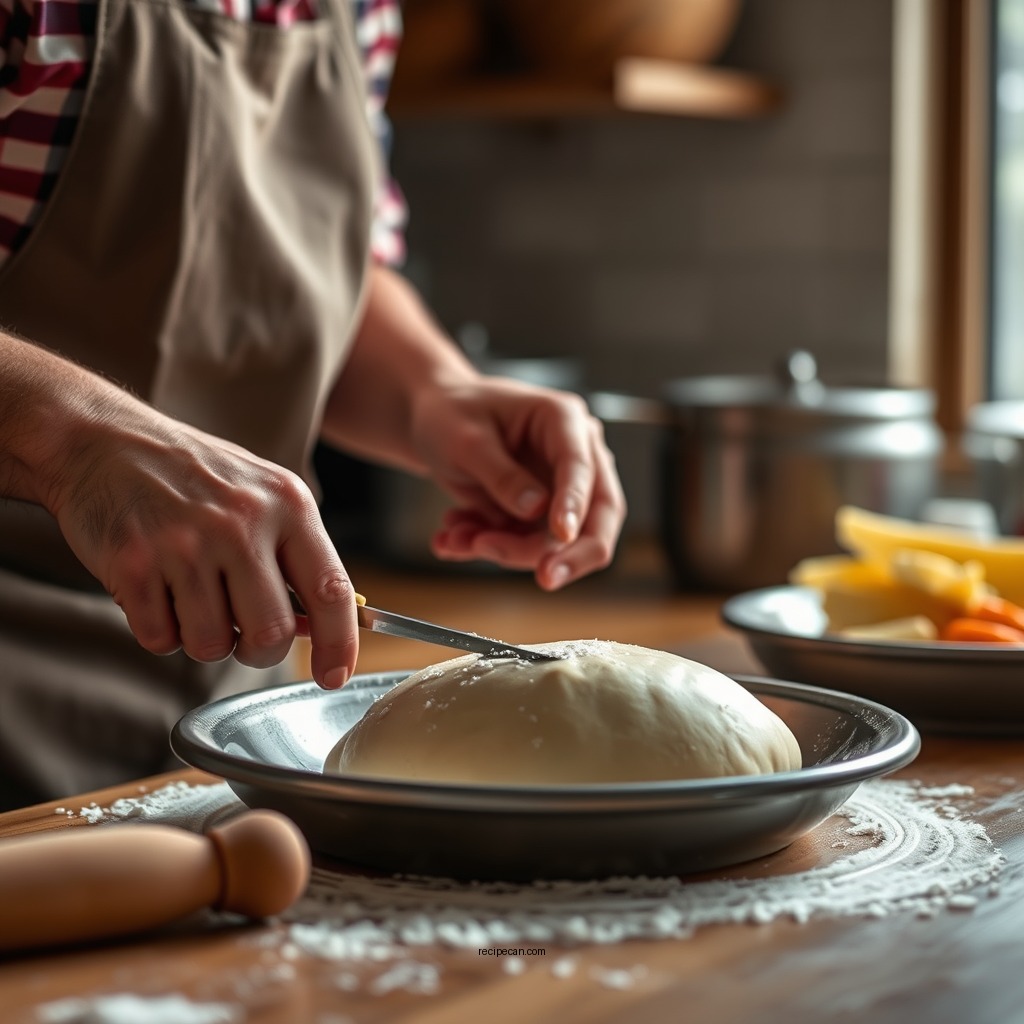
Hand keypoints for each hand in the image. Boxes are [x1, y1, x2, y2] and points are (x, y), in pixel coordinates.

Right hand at [46, 402, 358, 688]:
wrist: (103, 442)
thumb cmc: (194, 477)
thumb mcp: (262, 495)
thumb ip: (294, 556)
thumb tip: (317, 628)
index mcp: (287, 504)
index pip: (331, 590)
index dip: (339, 644)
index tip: (334, 676)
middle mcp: (242, 522)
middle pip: (270, 634)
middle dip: (257, 651)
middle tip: (240, 631)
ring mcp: (187, 543)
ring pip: (212, 645)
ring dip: (202, 637)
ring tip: (189, 593)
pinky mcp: (135, 564)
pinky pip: (161, 639)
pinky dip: (159, 629)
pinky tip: (156, 588)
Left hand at [413, 378, 625, 588]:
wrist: (434, 420)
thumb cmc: (452, 413)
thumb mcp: (465, 439)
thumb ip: (501, 475)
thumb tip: (537, 509)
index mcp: (563, 420)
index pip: (581, 467)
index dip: (575, 503)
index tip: (562, 534)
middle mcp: (574, 455)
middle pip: (598, 516)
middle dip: (570, 552)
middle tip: (546, 578)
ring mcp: (560, 489)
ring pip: (557, 542)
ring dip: (506, 550)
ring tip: (454, 539)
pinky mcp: (540, 516)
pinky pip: (526, 546)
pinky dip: (489, 548)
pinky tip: (453, 537)